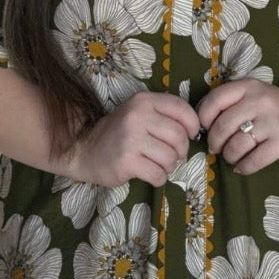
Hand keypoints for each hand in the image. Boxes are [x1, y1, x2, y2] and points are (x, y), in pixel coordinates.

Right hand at [69, 91, 201, 188]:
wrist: (84, 148)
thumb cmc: (118, 132)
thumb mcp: (138, 112)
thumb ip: (163, 114)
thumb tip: (194, 130)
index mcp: (144, 101)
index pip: (181, 109)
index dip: (192, 124)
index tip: (189, 134)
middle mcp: (138, 116)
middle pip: (179, 137)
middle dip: (180, 151)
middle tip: (171, 155)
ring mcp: (131, 139)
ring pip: (170, 158)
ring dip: (169, 166)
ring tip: (157, 164)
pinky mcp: (127, 162)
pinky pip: (158, 174)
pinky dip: (159, 178)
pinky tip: (149, 173)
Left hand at [196, 79, 278, 175]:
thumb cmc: (278, 109)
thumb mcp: (256, 95)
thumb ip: (231, 103)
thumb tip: (199, 124)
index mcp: (249, 87)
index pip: (214, 100)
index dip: (203, 118)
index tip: (206, 129)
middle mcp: (260, 101)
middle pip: (222, 126)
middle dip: (215, 142)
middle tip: (218, 148)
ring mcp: (273, 122)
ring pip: (236, 145)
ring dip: (229, 156)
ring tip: (233, 157)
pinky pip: (253, 160)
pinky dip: (243, 167)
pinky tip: (243, 166)